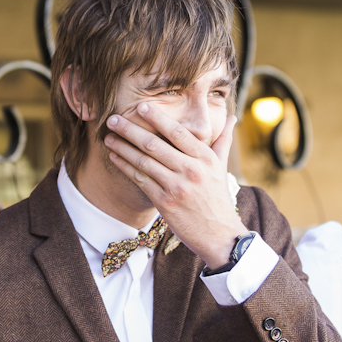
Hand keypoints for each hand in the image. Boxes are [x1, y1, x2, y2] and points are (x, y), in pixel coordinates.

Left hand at [105, 105, 244, 267]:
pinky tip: (115, 157)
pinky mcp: (165, 202)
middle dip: (130, 130)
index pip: (177, 132)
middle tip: (113, 118)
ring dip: (123, 147)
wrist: (219, 233)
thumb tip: (232, 116)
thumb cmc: (217, 197)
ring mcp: (177, 187)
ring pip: (144, 162)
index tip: (140, 107)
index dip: (157, 118)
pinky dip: (126, 167)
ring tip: (108, 137)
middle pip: (155, 144)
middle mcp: (191, 170)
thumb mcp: (222, 167)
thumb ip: (223, 140)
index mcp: (205, 158)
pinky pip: (140, 180)